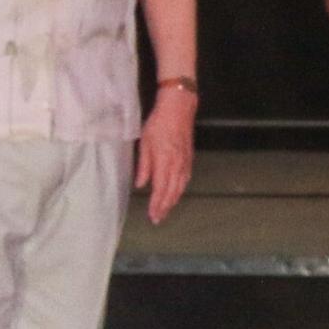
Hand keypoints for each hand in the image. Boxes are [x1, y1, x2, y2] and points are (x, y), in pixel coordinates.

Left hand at [138, 85, 196, 222]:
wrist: (178, 110)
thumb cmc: (159, 124)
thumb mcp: (145, 143)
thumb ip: (144, 166)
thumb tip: (140, 184)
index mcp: (164, 163)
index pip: (160, 190)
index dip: (156, 205)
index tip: (152, 216)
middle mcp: (177, 166)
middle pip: (172, 193)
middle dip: (165, 207)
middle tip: (158, 219)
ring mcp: (185, 163)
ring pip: (180, 188)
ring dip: (173, 201)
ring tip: (166, 210)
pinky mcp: (189, 159)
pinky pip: (185, 180)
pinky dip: (180, 190)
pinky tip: (177, 193)